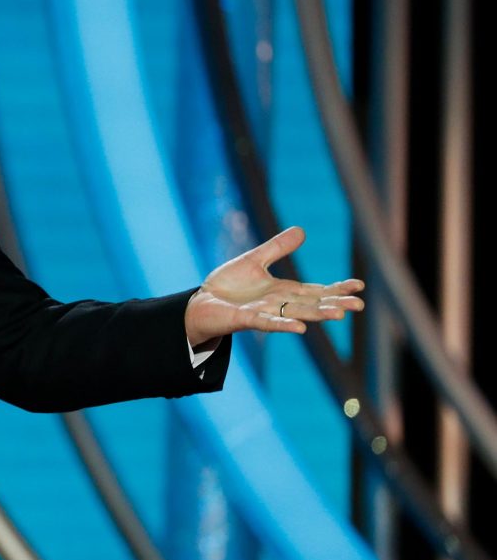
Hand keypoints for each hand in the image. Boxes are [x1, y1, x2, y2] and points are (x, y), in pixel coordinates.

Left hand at [184, 226, 364, 348]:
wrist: (200, 302)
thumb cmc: (227, 286)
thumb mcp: (254, 261)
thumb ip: (277, 248)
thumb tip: (301, 230)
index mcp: (283, 292)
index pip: (316, 291)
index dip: (337, 289)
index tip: (359, 286)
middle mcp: (278, 305)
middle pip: (312, 305)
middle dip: (335, 304)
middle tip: (359, 305)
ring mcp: (263, 313)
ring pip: (295, 315)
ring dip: (316, 315)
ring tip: (339, 314)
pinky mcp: (245, 319)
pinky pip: (267, 323)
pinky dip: (283, 325)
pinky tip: (301, 329)